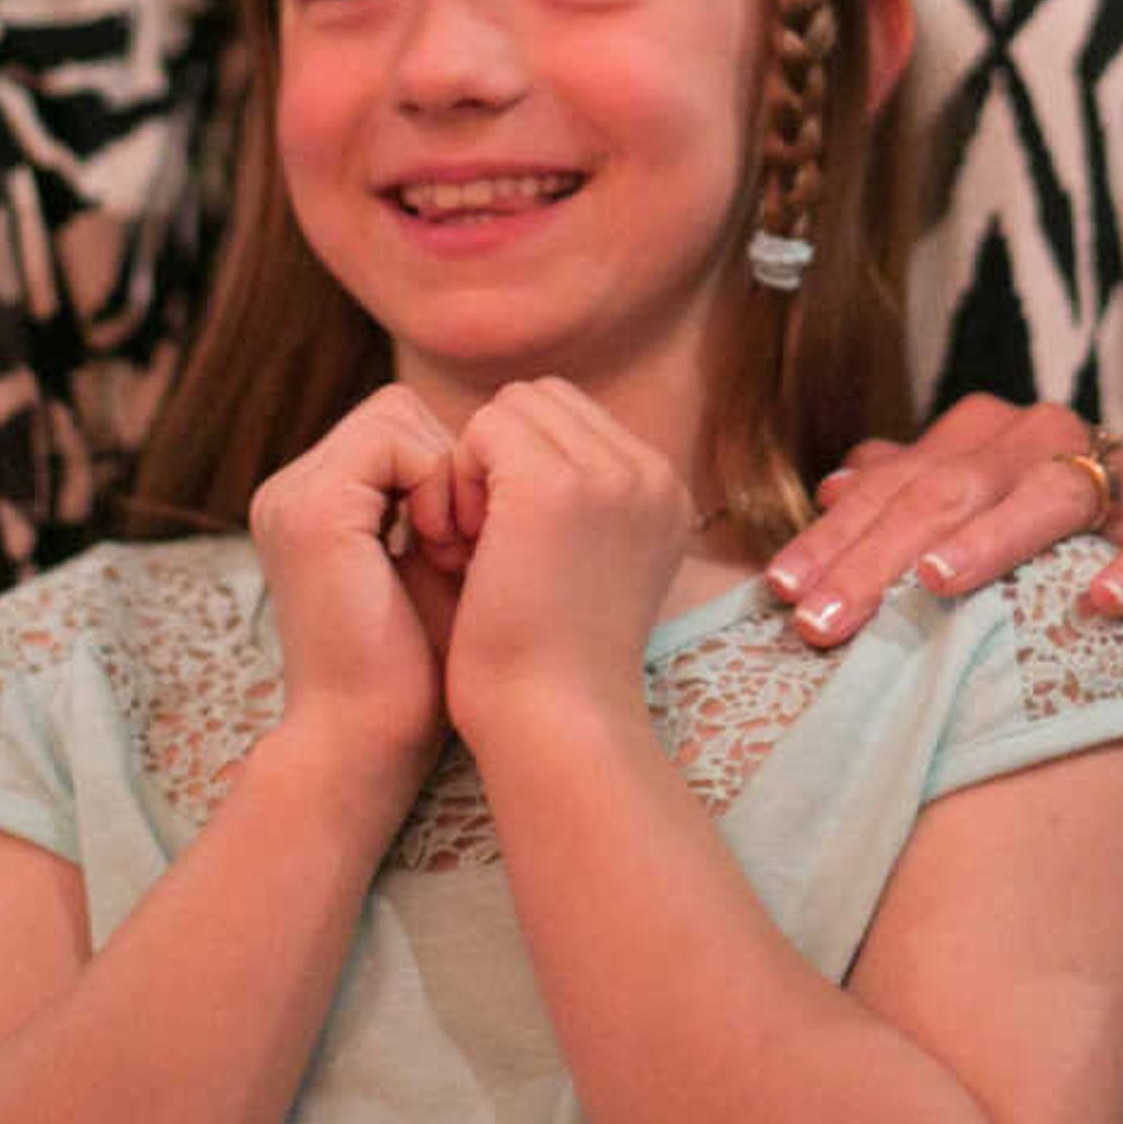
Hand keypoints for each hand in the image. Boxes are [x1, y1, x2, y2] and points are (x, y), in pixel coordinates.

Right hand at [249, 386, 465, 785]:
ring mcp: (294, 496)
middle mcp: (293, 490)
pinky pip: (395, 440)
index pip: (399, 427)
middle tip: (470, 542)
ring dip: (445, 475)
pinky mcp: (313, 510)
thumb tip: (515, 442)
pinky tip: (443, 547)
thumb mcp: (439, 566)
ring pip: (397, 414)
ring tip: (456, 549)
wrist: (369, 743)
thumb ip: (451, 504)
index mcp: (315, 503)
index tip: (476, 538)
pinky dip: (434, 483)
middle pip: (398, 411)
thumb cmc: (421, 673)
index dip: (452, 467)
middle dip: (450, 466)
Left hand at [436, 382, 693, 742]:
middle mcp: (651, 474)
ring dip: (477, 464)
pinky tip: (462, 542)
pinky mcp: (555, 485)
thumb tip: (523, 449)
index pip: (573, 419)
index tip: (508, 543)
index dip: (521, 464)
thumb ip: (580, 502)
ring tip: (475, 543)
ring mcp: (610, 475)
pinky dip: (457, 476)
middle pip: (543, 400)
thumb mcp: (589, 567)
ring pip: (513, 406)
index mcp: (665, 493)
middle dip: (499, 453)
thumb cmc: (551, 665)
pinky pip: (484, 428)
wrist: (553, 723)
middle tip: (481, 538)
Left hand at [763, 394, 1122, 649]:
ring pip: (1044, 500)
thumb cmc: (1058, 525)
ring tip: (936, 583)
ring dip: (991, 542)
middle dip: (878, 559)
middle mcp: (1037, 440)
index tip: (779, 593)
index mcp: (978, 434)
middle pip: (948, 494)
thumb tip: (830, 485)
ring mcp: (1112, 476)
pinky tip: (1096, 604)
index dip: (832, 537)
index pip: (891, 486)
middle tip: (824, 621)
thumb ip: (907, 488)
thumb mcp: (978, 501)